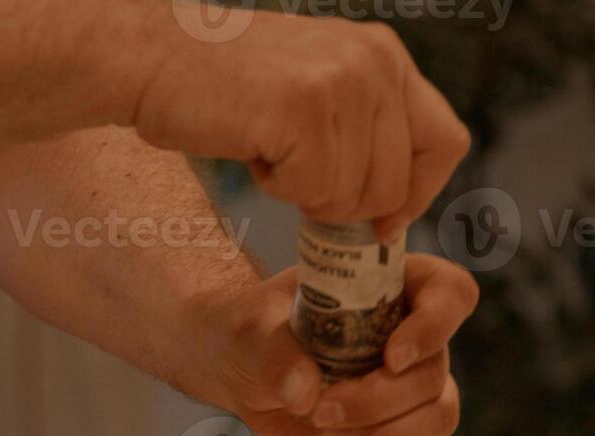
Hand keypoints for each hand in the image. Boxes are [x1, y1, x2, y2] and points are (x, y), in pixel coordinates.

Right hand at [131, 9, 468, 239]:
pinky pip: (312, 191)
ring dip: (304, 193)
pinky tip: (252, 148)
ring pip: (353, 195)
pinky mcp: (305, 107)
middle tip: (295, 178)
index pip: (445, 142)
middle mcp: (375, 62)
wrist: (149, 58)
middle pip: (395, 184)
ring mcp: (343, 81)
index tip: (379, 221)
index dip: (417, 193)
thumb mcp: (313, 91)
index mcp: (383, 55)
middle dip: (346, 206)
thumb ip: (361, 131)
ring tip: (267, 149)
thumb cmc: (220, 87)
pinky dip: (277, 188)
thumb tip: (392, 214)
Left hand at [179, 253, 476, 435]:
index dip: (434, 327)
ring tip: (326, 430)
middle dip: (379, 401)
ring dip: (386, 435)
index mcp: (391, 286)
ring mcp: (411, 382)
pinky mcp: (399, 424)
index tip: (390, 358)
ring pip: (440, 415)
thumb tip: (306, 393)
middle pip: (434, 372)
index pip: (450, 293)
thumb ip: (276, 352)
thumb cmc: (251, 328)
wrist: (239, 364)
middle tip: (321, 408)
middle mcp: (413, 333)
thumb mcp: (252, 327)